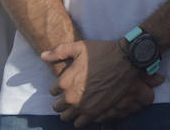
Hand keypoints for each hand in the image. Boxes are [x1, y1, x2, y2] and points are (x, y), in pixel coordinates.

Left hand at [42, 39, 161, 124]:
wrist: (126, 60)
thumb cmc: (102, 52)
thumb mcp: (80, 47)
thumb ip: (59, 51)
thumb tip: (43, 56)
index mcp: (64, 82)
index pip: (52, 91)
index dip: (60, 86)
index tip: (69, 82)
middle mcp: (71, 97)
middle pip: (57, 107)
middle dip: (63, 101)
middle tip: (73, 93)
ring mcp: (82, 106)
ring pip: (66, 117)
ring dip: (70, 111)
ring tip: (78, 104)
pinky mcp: (95, 112)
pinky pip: (79, 124)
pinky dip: (80, 119)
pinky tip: (86, 110)